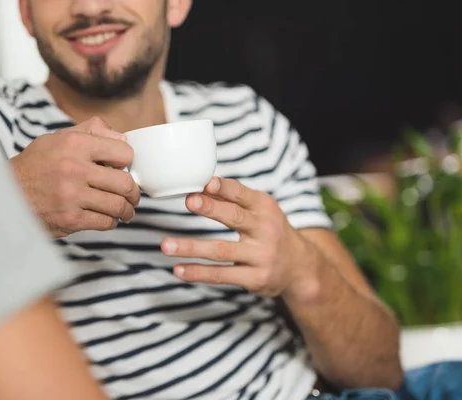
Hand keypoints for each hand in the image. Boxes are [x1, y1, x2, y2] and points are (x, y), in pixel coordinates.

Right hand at [10, 117, 140, 236]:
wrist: (6, 195)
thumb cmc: (36, 166)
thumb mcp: (58, 138)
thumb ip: (92, 131)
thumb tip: (123, 138)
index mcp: (74, 144)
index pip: (123, 152)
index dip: (127, 161)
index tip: (123, 168)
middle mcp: (74, 168)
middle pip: (125, 183)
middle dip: (134, 192)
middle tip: (132, 195)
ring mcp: (72, 196)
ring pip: (118, 205)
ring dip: (126, 210)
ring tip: (126, 210)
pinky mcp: (70, 219)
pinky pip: (105, 222)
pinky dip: (111, 221)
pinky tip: (107, 217)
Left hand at [161, 177, 319, 301]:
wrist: (300, 268)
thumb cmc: (271, 231)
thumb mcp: (260, 211)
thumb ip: (233, 200)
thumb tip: (201, 185)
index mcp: (264, 208)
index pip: (243, 194)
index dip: (224, 188)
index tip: (205, 183)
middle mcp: (265, 230)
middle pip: (235, 218)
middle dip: (210, 208)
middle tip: (188, 201)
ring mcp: (261, 256)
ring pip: (221, 251)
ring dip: (191, 248)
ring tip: (166, 245)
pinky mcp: (255, 279)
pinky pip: (222, 275)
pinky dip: (198, 273)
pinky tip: (179, 270)